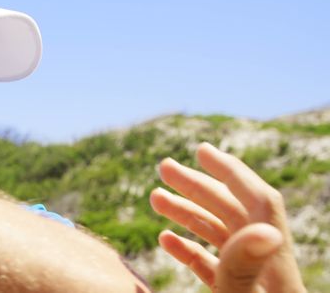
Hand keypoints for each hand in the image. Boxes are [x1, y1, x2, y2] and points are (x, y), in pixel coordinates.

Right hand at [150, 142, 305, 292]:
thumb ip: (245, 266)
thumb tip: (265, 229)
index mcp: (275, 263)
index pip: (258, 202)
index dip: (230, 172)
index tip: (201, 150)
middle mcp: (266, 267)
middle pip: (233, 212)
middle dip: (196, 186)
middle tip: (164, 167)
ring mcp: (251, 282)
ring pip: (219, 236)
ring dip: (186, 213)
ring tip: (155, 197)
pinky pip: (212, 265)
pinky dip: (188, 249)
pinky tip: (166, 238)